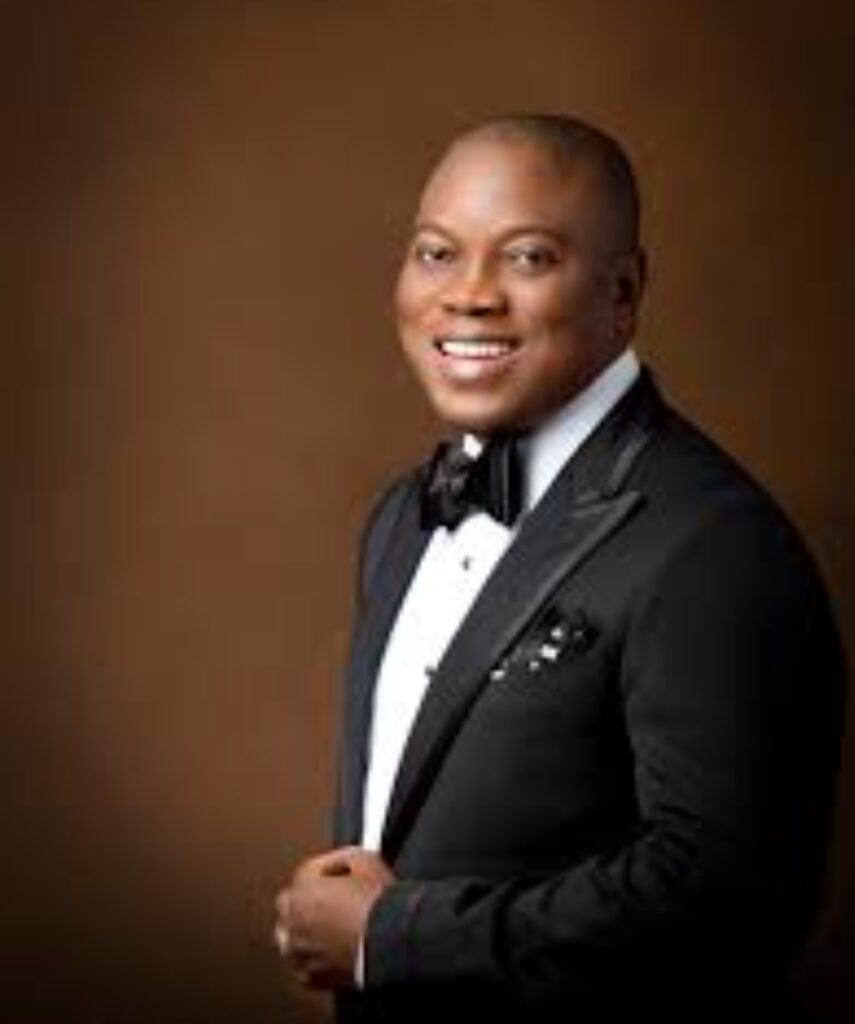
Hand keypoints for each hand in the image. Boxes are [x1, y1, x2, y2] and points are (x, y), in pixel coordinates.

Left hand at [274, 846, 395, 989]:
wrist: (390, 941)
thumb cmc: (377, 900)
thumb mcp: (364, 858)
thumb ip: (342, 856)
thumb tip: (339, 862)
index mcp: (302, 890)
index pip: (304, 875)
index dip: (324, 872)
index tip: (339, 875)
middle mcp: (294, 921)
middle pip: (289, 908)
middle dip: (304, 902)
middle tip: (328, 901)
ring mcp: (300, 952)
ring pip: (291, 940)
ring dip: (304, 933)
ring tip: (328, 930)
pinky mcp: (312, 977)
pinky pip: (304, 966)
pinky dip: (314, 960)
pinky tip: (330, 954)